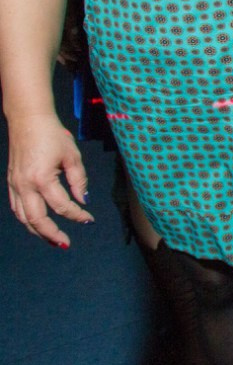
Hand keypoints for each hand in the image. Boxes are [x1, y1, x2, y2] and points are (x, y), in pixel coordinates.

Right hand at [6, 111, 93, 247]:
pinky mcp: (11, 182)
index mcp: (42, 178)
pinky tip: (36, 223)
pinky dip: (26, 219)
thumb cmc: (53, 136)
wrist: (28, 121)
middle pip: (37, 219)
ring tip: (52, 239)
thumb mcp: (72, 156)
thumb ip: (79, 181)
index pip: (61, 206)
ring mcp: (15, 185)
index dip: (76, 215)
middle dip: (52, 234)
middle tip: (66, 243)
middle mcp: (25, 185)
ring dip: (37, 231)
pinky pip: (16, 207)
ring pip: (23, 217)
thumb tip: (84, 201)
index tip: (88, 219)